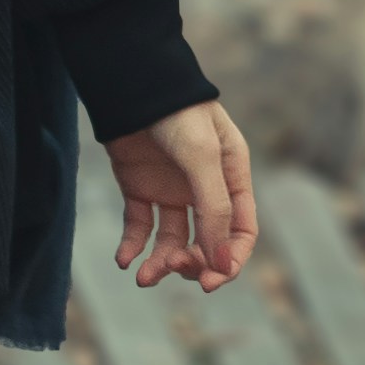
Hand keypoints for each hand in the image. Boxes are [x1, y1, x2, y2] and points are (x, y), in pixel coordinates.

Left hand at [105, 104, 254, 291]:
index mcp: (232, 178)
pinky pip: (140, 226)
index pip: (240, 232)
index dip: (228, 260)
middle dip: (192, 262)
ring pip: (172, 240)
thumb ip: (214, 208)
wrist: (130, 84)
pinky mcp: (140, 188)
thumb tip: (219, 263)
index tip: (209, 280)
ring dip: (161, 262)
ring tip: (143, 277)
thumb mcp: (203, 158)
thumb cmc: (176, 113)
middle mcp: (204, 188)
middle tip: (172, 268)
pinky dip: (132, 246)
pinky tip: (124, 260)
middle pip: (206, 241)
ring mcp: (171, 189)